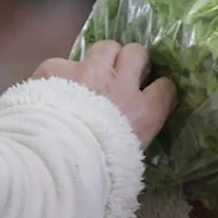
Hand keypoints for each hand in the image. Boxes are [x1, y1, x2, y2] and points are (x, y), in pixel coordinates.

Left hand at [34, 41, 176, 145]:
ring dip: (102, 57)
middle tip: (121, 75)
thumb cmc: (96, 170)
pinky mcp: (57, 68)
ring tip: (91, 73)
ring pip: (106, 47)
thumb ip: (135, 136)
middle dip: (131, 61)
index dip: (158, 88)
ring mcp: (88, 72)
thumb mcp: (129, 159)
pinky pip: (63, 61)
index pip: (165, 87)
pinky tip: (52, 90)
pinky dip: (60, 74)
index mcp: (143, 113)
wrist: (53, 159)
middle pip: (137, 53)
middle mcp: (120, 85)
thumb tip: (134, 130)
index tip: (150, 93)